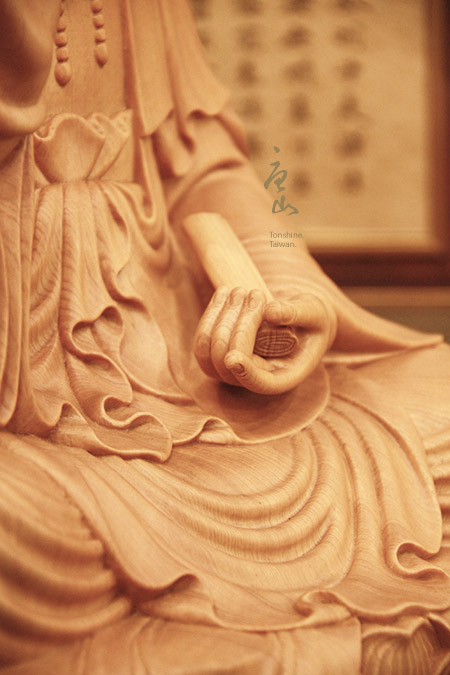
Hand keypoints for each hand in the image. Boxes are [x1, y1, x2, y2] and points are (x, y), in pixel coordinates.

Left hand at [194, 286, 335, 394]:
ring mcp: (234, 369)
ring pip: (209, 353)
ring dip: (220, 318)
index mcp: (283, 377)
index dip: (245, 372)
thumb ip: (297, 313)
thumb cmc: (312, 319)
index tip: (233, 358)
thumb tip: (270, 311)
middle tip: (255, 293)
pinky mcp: (220, 354)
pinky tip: (224, 292)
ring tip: (238, 290)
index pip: (259, 383)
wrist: (300, 320)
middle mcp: (255, 378)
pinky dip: (211, 315)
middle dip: (240, 324)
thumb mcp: (315, 313)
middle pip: (230, 363)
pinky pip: (203, 341)